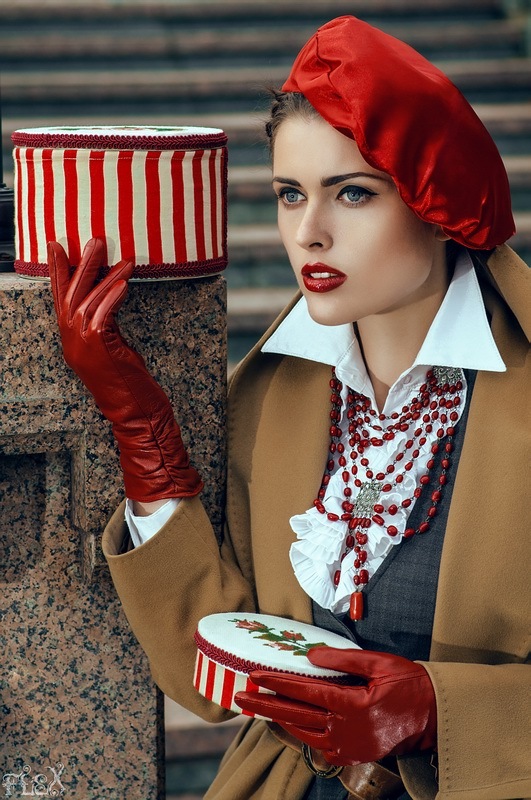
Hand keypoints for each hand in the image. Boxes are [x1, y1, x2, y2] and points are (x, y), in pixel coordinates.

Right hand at [48, 238, 202, 502]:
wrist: (135, 415)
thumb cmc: (129, 384)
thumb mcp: (112, 350)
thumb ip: (105, 325)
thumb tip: (111, 294)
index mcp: (71, 340)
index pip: (60, 298)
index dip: (57, 271)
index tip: (57, 245)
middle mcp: (71, 341)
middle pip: (70, 293)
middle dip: (81, 263)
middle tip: (94, 239)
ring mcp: (83, 345)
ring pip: (88, 300)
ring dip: (105, 274)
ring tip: (119, 254)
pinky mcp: (100, 348)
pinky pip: (103, 314)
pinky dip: (113, 295)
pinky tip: (125, 281)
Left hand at [235, 647, 436, 765]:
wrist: (435, 718)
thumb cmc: (410, 685)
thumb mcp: (379, 663)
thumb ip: (342, 659)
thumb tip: (310, 656)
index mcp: (352, 706)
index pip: (304, 692)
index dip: (277, 682)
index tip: (255, 676)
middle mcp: (346, 730)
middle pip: (295, 716)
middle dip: (264, 706)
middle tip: (240, 698)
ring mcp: (349, 746)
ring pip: (303, 733)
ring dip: (279, 719)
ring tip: (258, 709)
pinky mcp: (353, 754)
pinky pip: (319, 745)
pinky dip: (301, 733)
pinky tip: (290, 723)